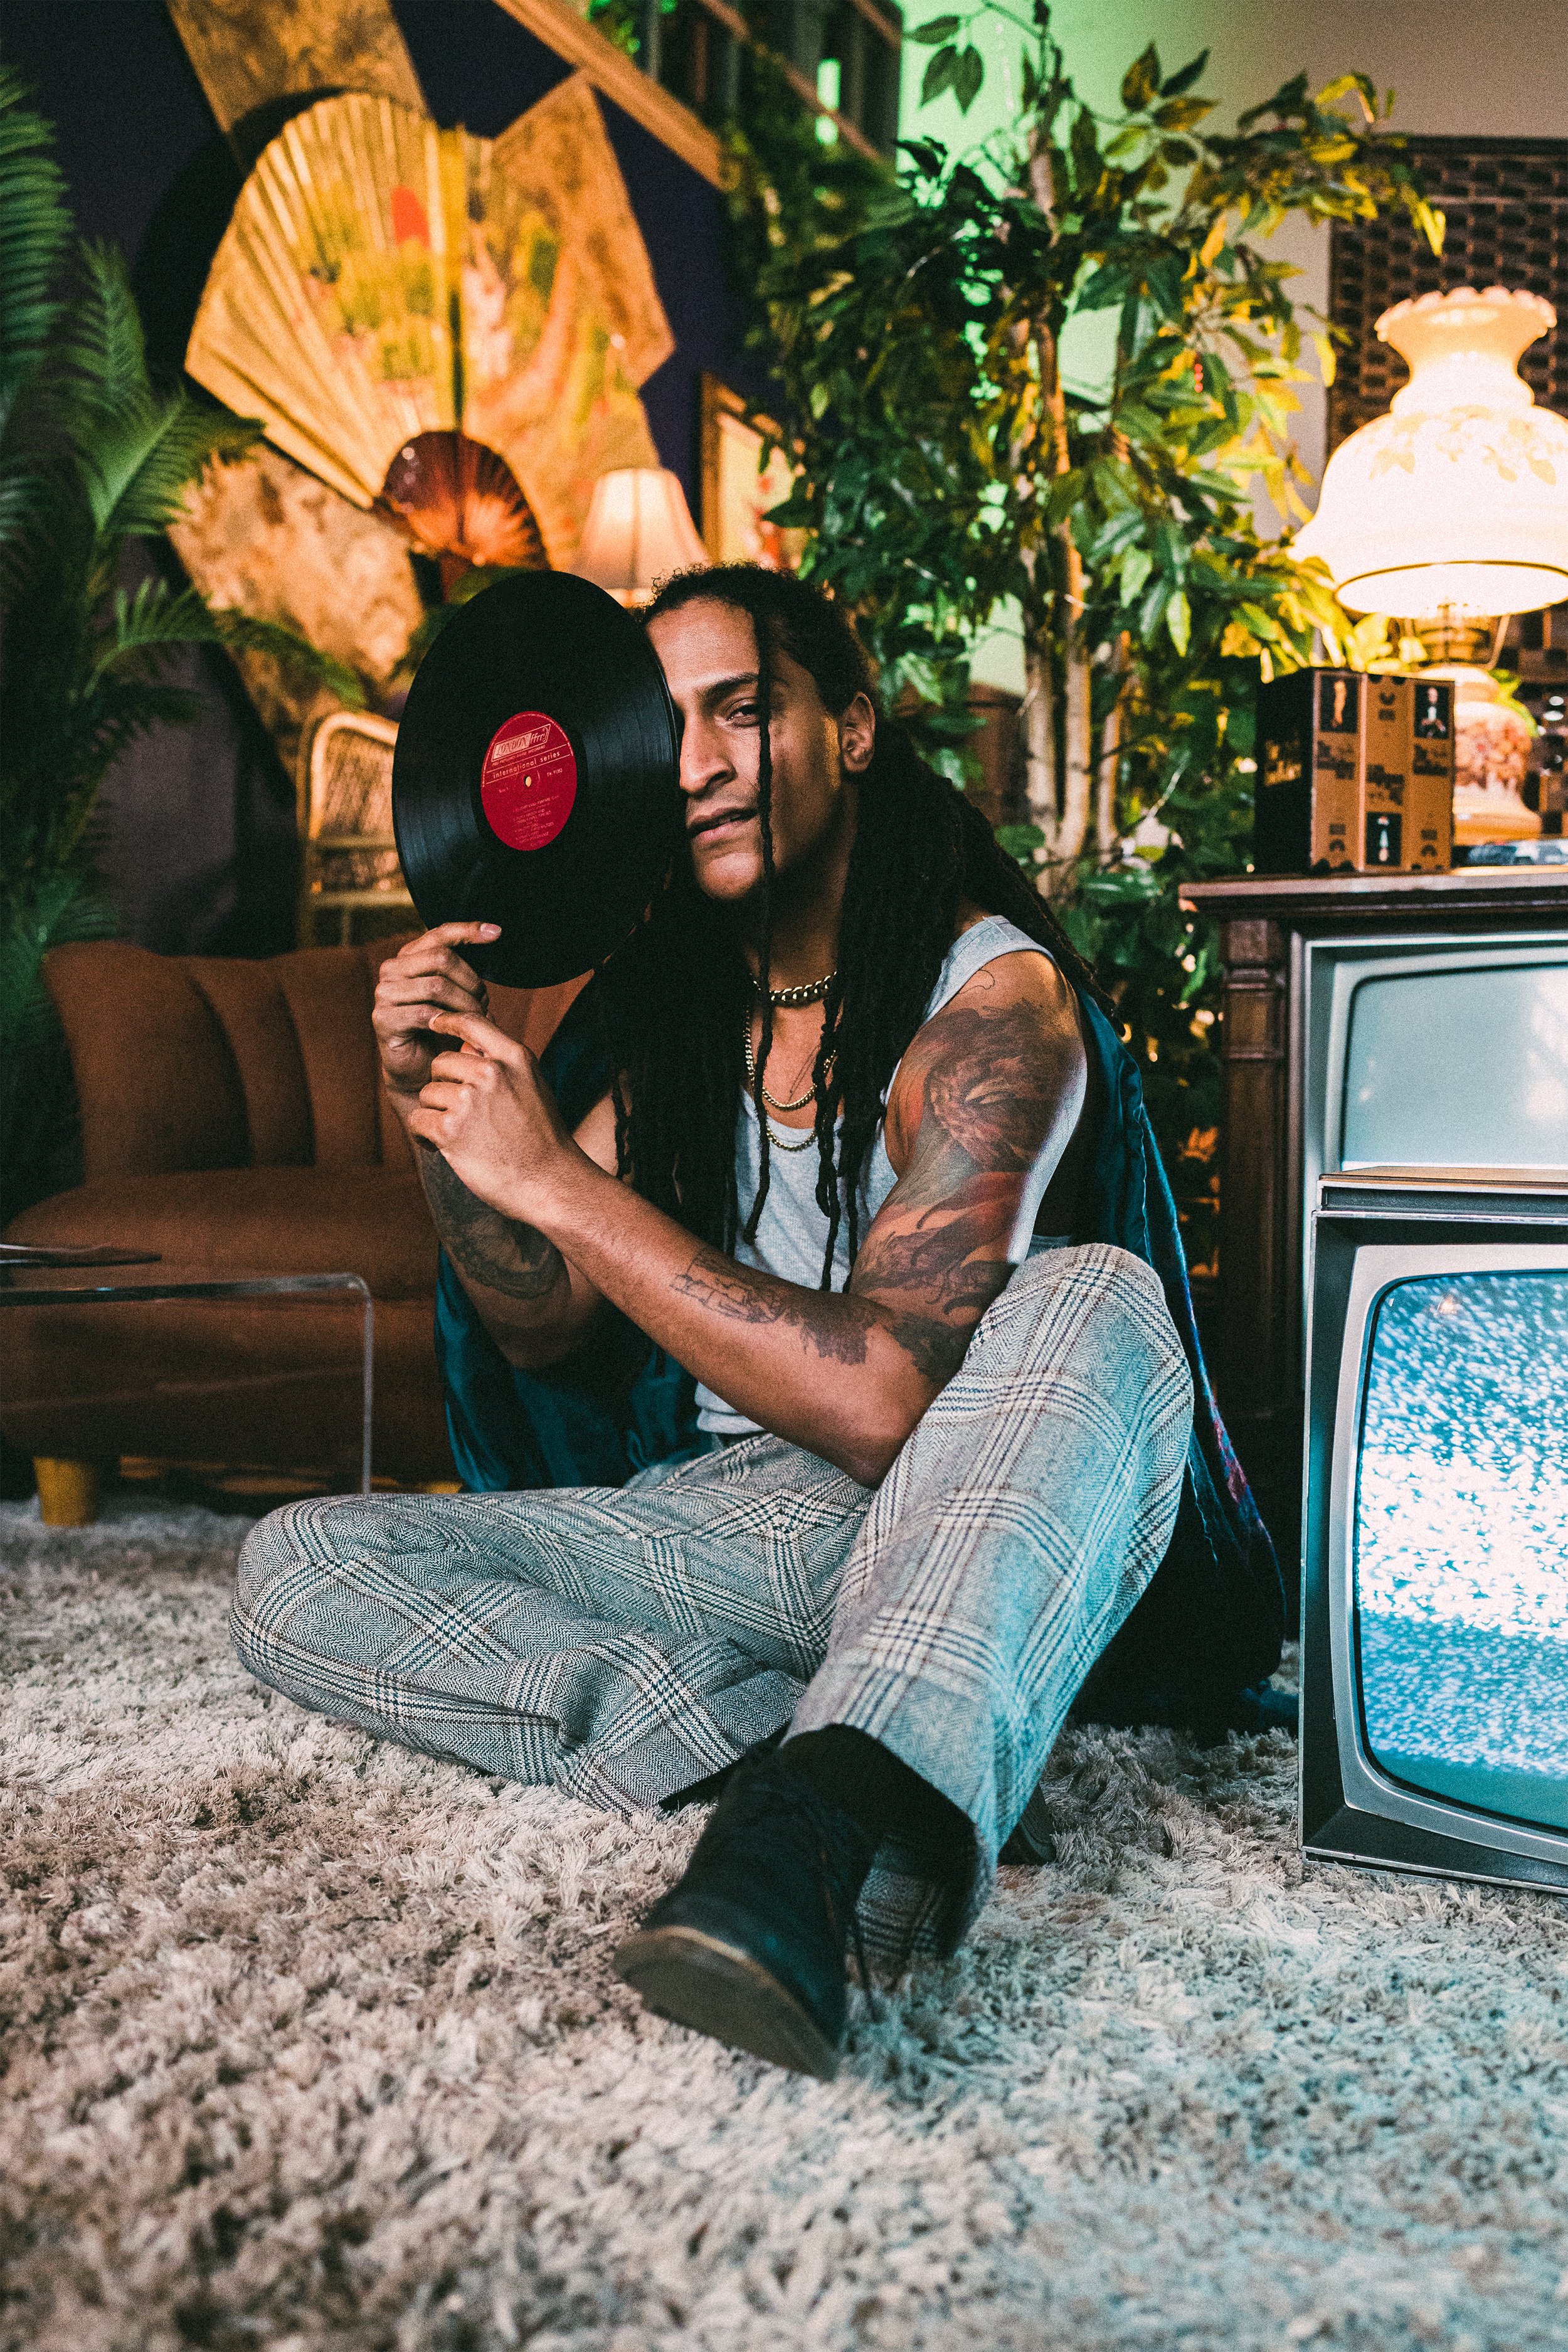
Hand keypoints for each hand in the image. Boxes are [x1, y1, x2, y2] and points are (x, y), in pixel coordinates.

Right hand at [373, 922, 499, 1096]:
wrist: (422, 1072)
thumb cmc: (444, 1030)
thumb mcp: (460, 994)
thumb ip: (467, 967)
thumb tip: (493, 932)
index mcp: (410, 957)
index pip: (439, 934)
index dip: (468, 930)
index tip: (496, 933)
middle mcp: (393, 970)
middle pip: (441, 958)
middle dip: (471, 981)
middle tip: (485, 1004)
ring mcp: (385, 993)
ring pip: (436, 985)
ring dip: (464, 1004)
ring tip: (477, 1020)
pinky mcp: (384, 1019)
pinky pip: (424, 1013)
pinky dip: (448, 1022)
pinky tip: (456, 1032)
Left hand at [405, 1007, 582, 1225]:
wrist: (549, 1182)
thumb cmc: (542, 1139)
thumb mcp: (533, 1086)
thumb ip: (502, 1063)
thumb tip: (467, 1044)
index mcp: (514, 1058)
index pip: (471, 1023)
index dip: (447, 1020)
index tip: (434, 1022)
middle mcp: (490, 1073)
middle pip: (440, 1063)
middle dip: (444, 1087)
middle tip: (463, 1115)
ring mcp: (469, 1100)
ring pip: (427, 1093)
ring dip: (436, 1114)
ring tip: (461, 1135)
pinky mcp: (450, 1130)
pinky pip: (418, 1120)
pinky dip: (424, 1136)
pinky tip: (442, 1147)